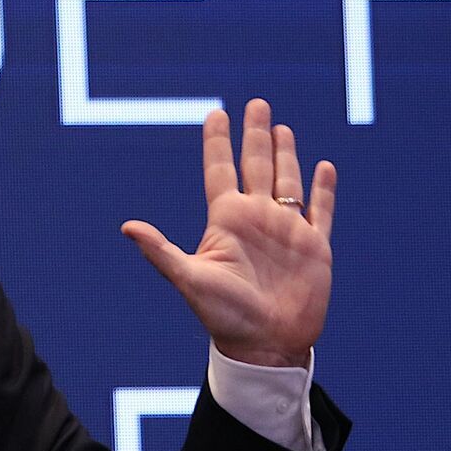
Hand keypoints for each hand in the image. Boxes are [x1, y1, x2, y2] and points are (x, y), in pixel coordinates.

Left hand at [121, 98, 336, 367]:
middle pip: (256, 166)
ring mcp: (287, 231)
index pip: (220, 171)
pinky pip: (321, 210)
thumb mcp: (190, 279)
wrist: (266, 347)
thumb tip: (126, 226)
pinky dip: (323, 189)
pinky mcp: (315, 246)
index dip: (218, 142)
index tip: (216, 113)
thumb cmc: (224, 317)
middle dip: (256, 135)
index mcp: (226, 221)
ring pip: (288, 180)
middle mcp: (256, 219)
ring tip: (280, 128)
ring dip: (286, 154)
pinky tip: (323, 167)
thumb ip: (161, 251)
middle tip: (256, 103)